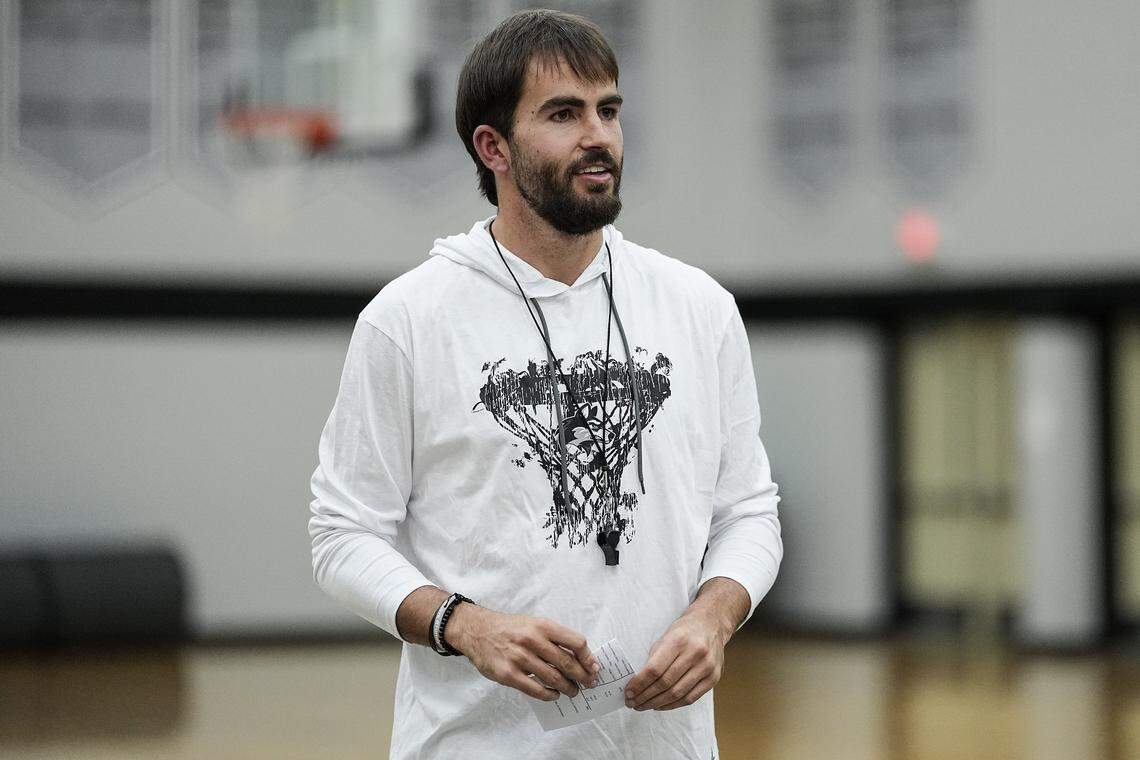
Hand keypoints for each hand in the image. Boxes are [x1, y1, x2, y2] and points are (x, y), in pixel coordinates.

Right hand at [446, 605, 601, 701]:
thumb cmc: (511, 628)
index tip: (594, 667)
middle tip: (589, 684)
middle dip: (583, 677)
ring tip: (573, 691)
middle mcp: (532, 640)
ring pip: (553, 678)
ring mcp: (520, 658)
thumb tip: (580, 658)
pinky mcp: (509, 674)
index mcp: (542, 625)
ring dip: (568, 688)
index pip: (575, 642)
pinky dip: (549, 695)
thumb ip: (555, 638)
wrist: (478, 631)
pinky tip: (554, 695)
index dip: (588, 657)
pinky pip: (535, 690)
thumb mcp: (534, 623)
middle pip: (567, 663)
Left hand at [624, 610, 726, 710]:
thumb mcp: (665, 637)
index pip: (655, 669)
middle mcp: (695, 653)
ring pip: (677, 694)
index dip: (639, 684)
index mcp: (678, 640)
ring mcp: (707, 667)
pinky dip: (673, 705)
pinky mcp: (714, 678)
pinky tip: (661, 705)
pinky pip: (690, 698)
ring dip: (657, 704)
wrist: (711, 624)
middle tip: (633, 703)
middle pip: (665, 683)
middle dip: (646, 696)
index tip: (628, 692)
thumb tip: (638, 684)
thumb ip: (653, 659)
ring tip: (644, 706)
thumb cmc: (684, 631)